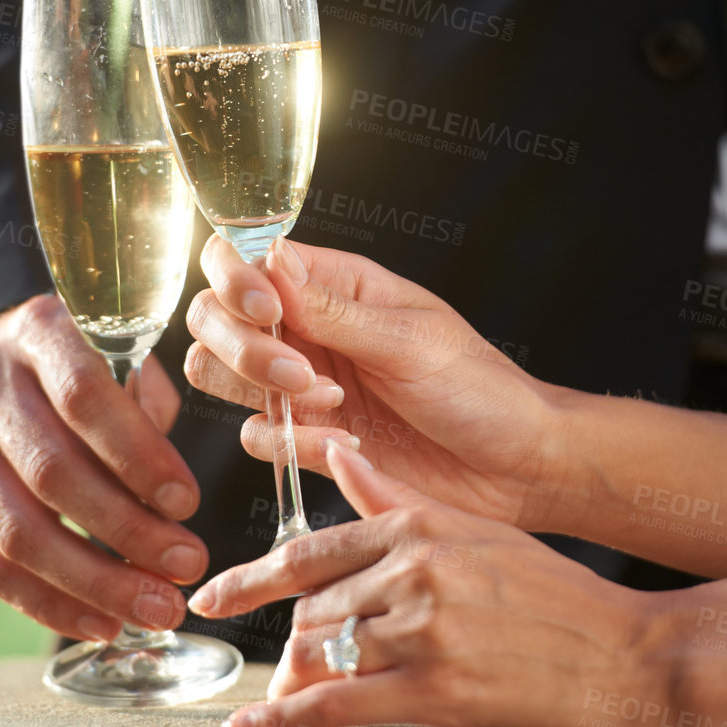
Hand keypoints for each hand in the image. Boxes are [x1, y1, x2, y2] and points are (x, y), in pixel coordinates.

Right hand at [0, 293, 206, 640]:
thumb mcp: (119, 354)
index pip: (84, 398)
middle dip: (128, 531)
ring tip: (156, 608)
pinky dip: (50, 603)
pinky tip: (104, 622)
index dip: (138, 456)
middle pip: (52, 474)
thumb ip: (146, 409)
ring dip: (95, 582)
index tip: (188, 503)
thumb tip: (171, 500)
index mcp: (37, 334)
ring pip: (18, 533)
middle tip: (188, 565)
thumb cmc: (80, 365)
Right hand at [183, 235, 573, 531]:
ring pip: (218, 375)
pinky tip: (345, 444)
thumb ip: (333, 310)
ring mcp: (300, 385)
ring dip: (258, 392)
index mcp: (333, 284)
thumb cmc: (481, 387)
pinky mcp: (308, 438)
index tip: (265, 310)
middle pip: (214, 318)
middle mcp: (306, 329)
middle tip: (298, 375)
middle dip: (241, 346)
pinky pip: (257, 436)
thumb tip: (268, 262)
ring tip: (328, 404)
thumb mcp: (411, 339)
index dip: (233, 279)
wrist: (513, 466)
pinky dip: (289, 443)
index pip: (244, 260)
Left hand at [187, 440, 666, 726]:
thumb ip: (396, 498)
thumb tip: (339, 455)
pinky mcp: (434, 689)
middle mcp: (413, 570)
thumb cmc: (554, 591)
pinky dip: (283, 720)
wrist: (623, 652)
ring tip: (291, 692)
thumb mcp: (474, 527)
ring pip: (321, 652)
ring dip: (297, 678)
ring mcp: (422, 630)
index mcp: (419, 527)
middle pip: (311, 609)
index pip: (312, 552)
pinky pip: (337, 705)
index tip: (215, 594)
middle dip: (295, 641)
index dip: (253, 579)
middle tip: (290, 662)